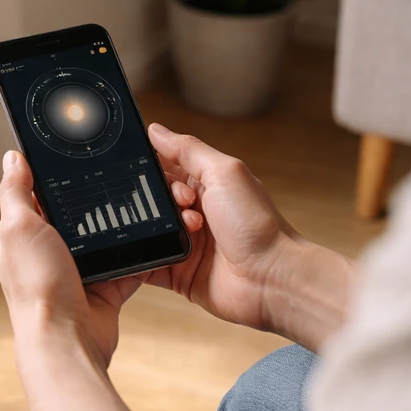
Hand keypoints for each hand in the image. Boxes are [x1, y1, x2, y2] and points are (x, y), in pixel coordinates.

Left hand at [0, 150, 197, 367]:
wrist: (68, 339)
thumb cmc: (37, 287)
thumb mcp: (20, 228)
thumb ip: (15, 191)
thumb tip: (13, 158)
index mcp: (21, 234)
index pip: (35, 194)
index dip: (50, 173)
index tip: (73, 151)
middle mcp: (47, 251)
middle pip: (74, 212)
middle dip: (92, 196)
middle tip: (114, 172)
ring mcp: (77, 270)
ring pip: (104, 235)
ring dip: (119, 222)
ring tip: (138, 197)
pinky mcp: (105, 287)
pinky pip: (127, 262)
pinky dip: (140, 252)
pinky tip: (152, 232)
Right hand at [146, 124, 353, 348]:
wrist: (272, 279)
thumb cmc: (258, 226)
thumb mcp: (224, 173)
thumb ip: (188, 150)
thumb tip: (156, 130)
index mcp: (206, 184)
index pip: (165, 167)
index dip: (155, 167)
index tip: (151, 171)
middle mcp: (193, 212)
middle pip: (152, 199)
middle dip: (153, 200)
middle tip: (177, 205)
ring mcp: (184, 242)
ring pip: (146, 230)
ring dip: (152, 228)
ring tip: (182, 230)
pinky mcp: (176, 271)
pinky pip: (146, 264)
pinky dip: (138, 260)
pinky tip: (140, 254)